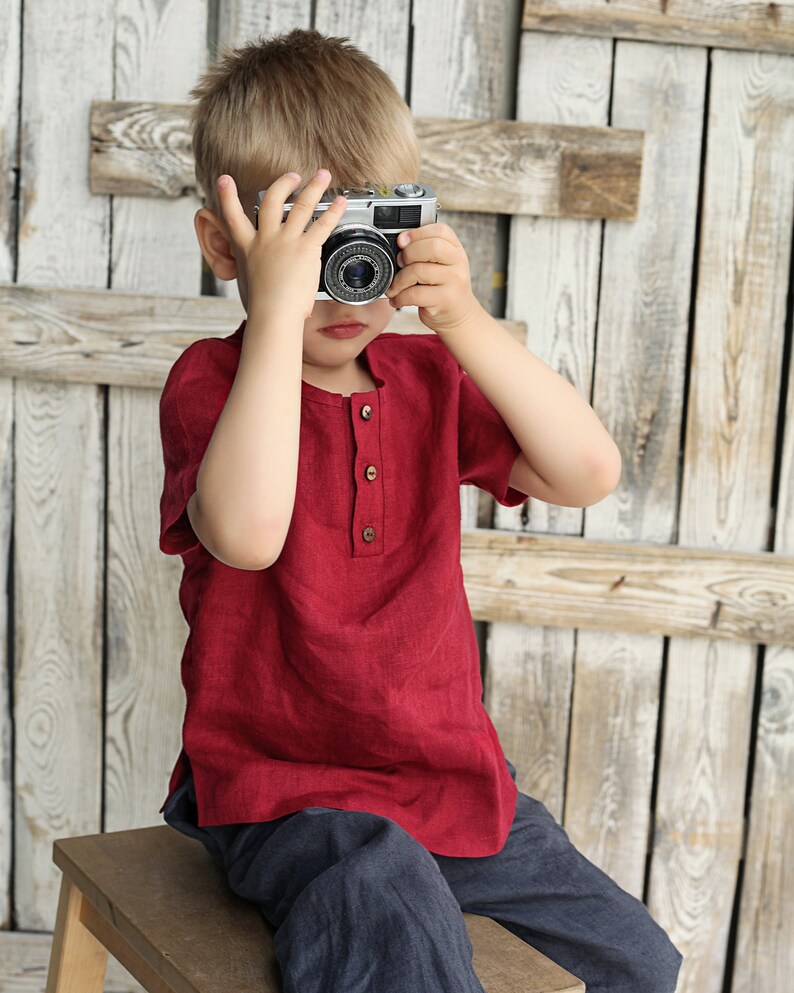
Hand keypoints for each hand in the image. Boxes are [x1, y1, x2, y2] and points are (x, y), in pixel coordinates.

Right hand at [216, 170, 346, 319]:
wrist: (272, 314)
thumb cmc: (264, 307)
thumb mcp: (251, 283)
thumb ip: (258, 272)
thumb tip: (267, 276)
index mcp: (249, 248)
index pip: (232, 216)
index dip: (227, 196)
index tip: (225, 180)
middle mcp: (266, 239)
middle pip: (272, 201)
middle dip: (283, 183)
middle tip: (292, 176)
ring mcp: (286, 242)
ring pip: (301, 205)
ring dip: (314, 187)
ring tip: (323, 175)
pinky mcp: (305, 249)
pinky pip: (322, 224)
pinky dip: (334, 211)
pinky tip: (341, 202)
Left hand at [384, 223, 483, 333]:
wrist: (459, 316)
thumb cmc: (443, 288)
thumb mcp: (440, 266)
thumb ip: (425, 252)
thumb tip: (399, 243)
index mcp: (455, 249)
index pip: (439, 231)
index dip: (417, 233)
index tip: (402, 241)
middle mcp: (458, 262)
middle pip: (431, 247)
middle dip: (408, 254)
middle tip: (399, 263)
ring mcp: (454, 281)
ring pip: (419, 270)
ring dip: (399, 280)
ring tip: (395, 287)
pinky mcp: (446, 299)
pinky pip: (416, 294)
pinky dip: (401, 297)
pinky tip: (398, 299)